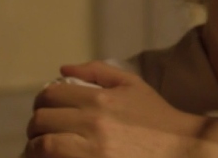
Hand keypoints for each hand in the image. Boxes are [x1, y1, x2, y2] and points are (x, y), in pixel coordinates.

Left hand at [25, 60, 205, 157]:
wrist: (181, 150)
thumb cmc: (157, 118)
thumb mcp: (133, 86)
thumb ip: (97, 71)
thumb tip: (63, 68)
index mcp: (100, 99)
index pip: (51, 95)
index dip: (42, 101)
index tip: (45, 108)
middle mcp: (93, 124)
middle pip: (41, 121)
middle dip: (36, 126)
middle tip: (41, 131)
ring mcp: (92, 152)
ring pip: (43, 146)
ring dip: (36, 147)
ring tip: (41, 149)